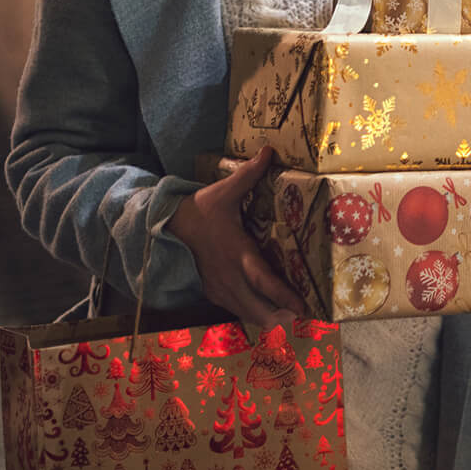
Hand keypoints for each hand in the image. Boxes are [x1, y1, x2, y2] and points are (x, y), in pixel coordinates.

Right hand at [166, 147, 307, 332]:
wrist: (166, 227)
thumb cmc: (200, 209)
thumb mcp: (223, 191)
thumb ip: (248, 175)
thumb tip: (268, 151)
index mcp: (237, 252)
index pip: (262, 280)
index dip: (283, 296)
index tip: (303, 306)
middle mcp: (230, 276)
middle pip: (258, 309)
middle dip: (282, 316)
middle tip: (304, 313)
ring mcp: (220, 288)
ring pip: (248, 314)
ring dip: (269, 317)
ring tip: (290, 314)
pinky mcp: (213, 293)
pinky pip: (236, 310)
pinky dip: (253, 312)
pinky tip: (268, 308)